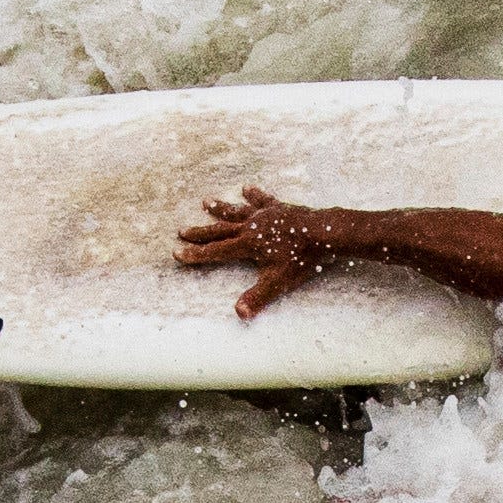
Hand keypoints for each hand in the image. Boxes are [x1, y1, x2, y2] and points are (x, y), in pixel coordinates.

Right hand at [177, 185, 327, 317]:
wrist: (326, 233)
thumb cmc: (303, 258)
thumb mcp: (278, 282)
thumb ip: (257, 297)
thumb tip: (239, 314)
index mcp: (247, 244)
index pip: (215, 251)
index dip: (195, 254)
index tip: (176, 252)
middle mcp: (251, 226)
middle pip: (220, 230)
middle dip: (200, 232)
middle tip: (181, 231)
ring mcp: (264, 215)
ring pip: (236, 212)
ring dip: (220, 208)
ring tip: (205, 202)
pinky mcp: (279, 208)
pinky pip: (262, 200)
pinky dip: (253, 195)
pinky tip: (246, 189)